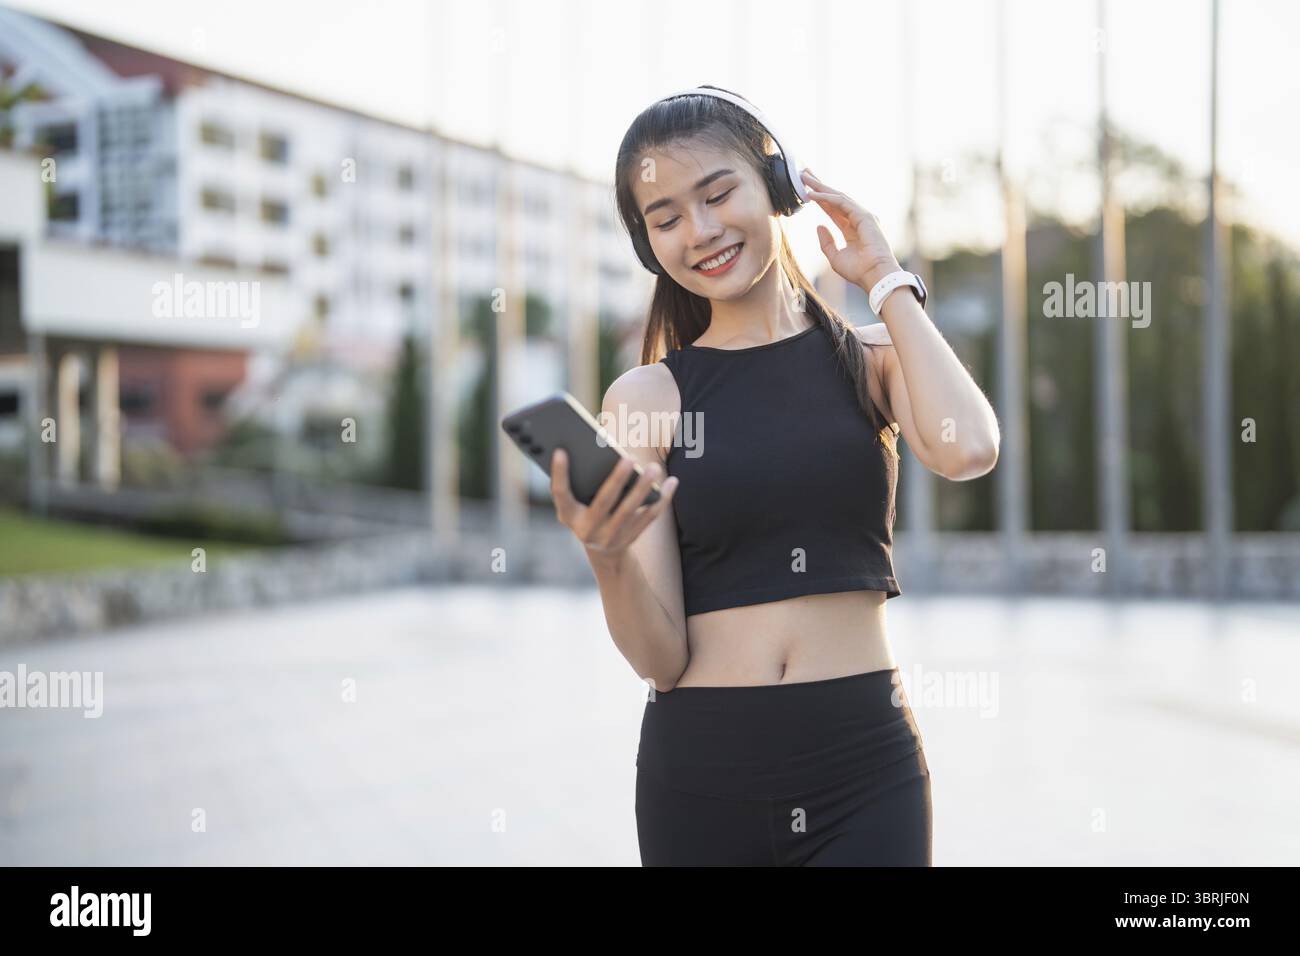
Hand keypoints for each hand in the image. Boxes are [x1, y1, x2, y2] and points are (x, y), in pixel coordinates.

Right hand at [550, 449, 677, 561]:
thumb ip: (578, 483)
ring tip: (654, 467)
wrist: (603, 553)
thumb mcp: (575, 504)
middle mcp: (587, 529)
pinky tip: (671, 482)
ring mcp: (610, 536)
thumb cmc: (586, 514)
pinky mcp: (631, 538)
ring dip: (643, 488)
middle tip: (629, 458)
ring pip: (630, 510)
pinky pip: (649, 516)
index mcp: (569, 516)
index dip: (559, 473)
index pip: (560, 494)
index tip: (560, 451)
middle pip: (603, 502)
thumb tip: (592, 451)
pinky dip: (662, 499)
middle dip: (616, 479)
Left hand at [802, 168, 901, 290]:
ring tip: (805, 177)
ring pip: (837, 196)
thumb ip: (826, 242)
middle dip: (819, 186)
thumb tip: (819, 226)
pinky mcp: (864, 215)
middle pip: (834, 198)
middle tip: (804, 174)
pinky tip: (812, 195)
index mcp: (851, 229)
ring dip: (821, 187)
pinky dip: (826, 197)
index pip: (832, 210)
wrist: (874, 276)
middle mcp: (857, 219)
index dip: (820, 199)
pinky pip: (841, 202)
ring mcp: (862, 216)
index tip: (806, 190)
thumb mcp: (835, 257)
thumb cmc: (859, 271)